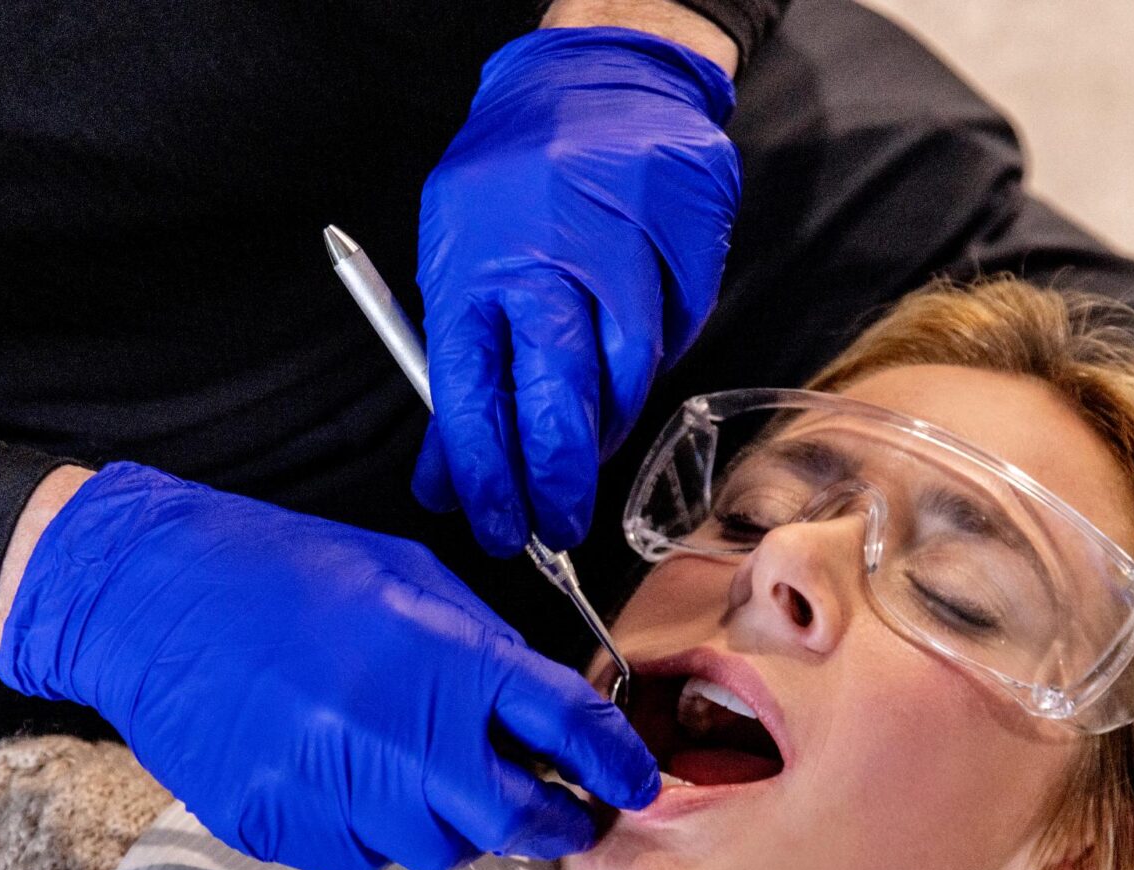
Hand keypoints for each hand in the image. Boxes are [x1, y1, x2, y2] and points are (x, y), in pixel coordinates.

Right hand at [0, 463, 658, 869]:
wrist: (146, 596)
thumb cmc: (274, 570)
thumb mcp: (404, 575)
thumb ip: (481, 645)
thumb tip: (538, 703)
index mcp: (439, 657)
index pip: (564, 727)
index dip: (613, 763)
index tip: (632, 782)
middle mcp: (394, 733)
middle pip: (513, 819)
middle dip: (551, 822)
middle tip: (561, 814)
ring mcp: (333, 790)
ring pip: (435, 846)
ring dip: (449, 820)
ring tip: (414, 768)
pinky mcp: (280, 827)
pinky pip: (359, 854)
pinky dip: (371, 826)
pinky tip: (343, 772)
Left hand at [416, 25, 740, 554]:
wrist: (599, 78)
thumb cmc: (513, 182)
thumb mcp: (454, 265)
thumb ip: (455, 378)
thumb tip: (447, 482)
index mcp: (475, 271)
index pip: (471, 401)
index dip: (485, 478)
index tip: (496, 526)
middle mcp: (550, 264)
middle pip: (558, 406)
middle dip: (557, 482)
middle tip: (557, 525)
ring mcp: (627, 251)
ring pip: (626, 381)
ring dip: (606, 428)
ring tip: (587, 443)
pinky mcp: (687, 244)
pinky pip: (676, 336)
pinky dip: (651, 362)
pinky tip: (630, 353)